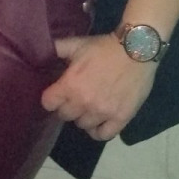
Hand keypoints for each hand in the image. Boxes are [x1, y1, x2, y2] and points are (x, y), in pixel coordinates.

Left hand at [41, 32, 157, 140]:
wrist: (137, 49)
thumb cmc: (104, 47)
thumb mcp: (78, 44)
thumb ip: (57, 48)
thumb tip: (41, 51)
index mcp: (70, 85)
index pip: (48, 103)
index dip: (52, 97)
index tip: (58, 93)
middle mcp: (84, 103)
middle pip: (64, 115)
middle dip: (67, 106)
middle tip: (76, 97)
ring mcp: (102, 113)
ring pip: (82, 125)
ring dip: (84, 116)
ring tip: (90, 106)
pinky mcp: (120, 118)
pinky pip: (103, 135)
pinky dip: (98, 130)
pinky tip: (100, 121)